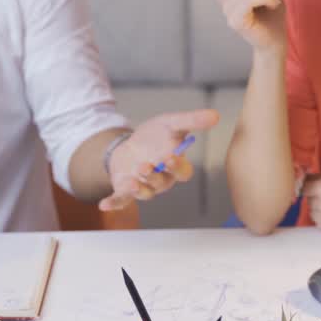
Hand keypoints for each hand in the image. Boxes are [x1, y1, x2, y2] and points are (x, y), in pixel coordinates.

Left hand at [100, 109, 219, 211]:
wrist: (131, 146)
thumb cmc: (155, 137)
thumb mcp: (171, 123)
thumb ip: (192, 120)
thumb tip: (216, 115)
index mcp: (176, 166)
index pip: (183, 172)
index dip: (177, 167)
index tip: (170, 157)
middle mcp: (162, 181)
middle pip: (163, 184)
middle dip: (154, 177)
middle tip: (146, 167)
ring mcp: (144, 187)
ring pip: (145, 193)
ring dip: (139, 188)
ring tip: (133, 179)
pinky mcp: (126, 192)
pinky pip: (122, 201)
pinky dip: (114, 204)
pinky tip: (104, 205)